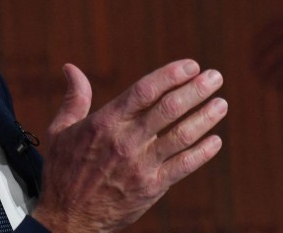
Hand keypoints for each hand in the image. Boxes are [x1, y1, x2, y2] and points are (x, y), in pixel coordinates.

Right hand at [31, 59, 226, 232]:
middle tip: (215, 77)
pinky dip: (202, 153)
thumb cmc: (63, 171)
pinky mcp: (151, 188)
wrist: (67, 218)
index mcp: (106, 122)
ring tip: (221, 104)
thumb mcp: (61, 130)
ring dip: (205, 118)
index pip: (145, 90)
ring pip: (180, 136)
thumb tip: (70, 67)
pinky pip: (183, 166)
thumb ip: (74, 98)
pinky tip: (215, 141)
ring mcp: (140, 165)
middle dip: (196, 90)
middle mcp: (126, 141)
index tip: (191, 66)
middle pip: (168, 109)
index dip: (171, 75)